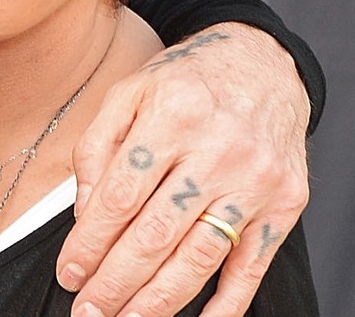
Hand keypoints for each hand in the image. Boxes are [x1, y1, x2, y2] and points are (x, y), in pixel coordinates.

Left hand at [55, 23, 309, 316]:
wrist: (263, 63)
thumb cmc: (188, 81)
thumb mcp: (129, 92)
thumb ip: (97, 148)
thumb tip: (86, 215)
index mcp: (171, 116)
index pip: (120, 197)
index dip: (89, 243)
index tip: (69, 273)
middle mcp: (217, 150)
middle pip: (156, 234)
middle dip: (115, 281)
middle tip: (88, 310)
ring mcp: (256, 180)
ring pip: (200, 257)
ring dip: (159, 299)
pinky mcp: (286, 202)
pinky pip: (253, 264)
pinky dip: (227, 302)